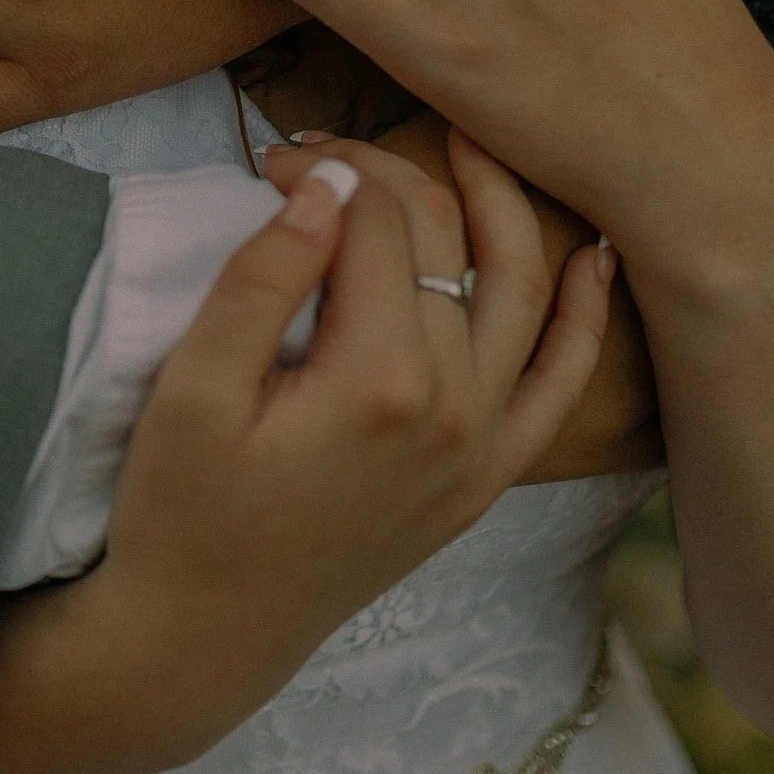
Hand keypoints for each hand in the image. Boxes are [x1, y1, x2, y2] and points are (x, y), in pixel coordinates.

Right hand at [98, 140, 609, 705]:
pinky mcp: (487, 477)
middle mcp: (455, 410)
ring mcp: (482, 447)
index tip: (267, 158)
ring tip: (472, 137)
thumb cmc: (180, 513)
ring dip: (503, 204)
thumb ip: (261, 278)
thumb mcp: (191, 391)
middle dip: (386, 170)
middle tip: (322, 148)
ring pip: (520, 289)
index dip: (322, 166)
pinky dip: (584, 316)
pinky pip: (561, 385)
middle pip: (442, 239)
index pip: (373, 221)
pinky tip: (593, 255)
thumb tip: (327, 181)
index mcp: (380, 383)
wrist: (205, 636)